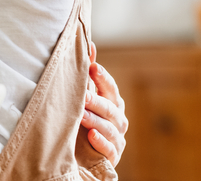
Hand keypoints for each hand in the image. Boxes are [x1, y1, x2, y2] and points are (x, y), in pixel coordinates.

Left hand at [81, 41, 127, 166]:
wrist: (87, 153)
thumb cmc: (88, 118)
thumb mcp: (89, 96)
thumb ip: (90, 74)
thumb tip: (88, 43)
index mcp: (114, 103)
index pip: (111, 88)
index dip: (103, 78)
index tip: (93, 67)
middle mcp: (119, 120)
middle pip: (110, 108)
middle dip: (96, 100)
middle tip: (83, 95)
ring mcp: (118, 138)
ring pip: (109, 128)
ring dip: (95, 121)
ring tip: (81, 115)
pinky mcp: (113, 156)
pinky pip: (110, 149)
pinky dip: (101, 143)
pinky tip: (91, 136)